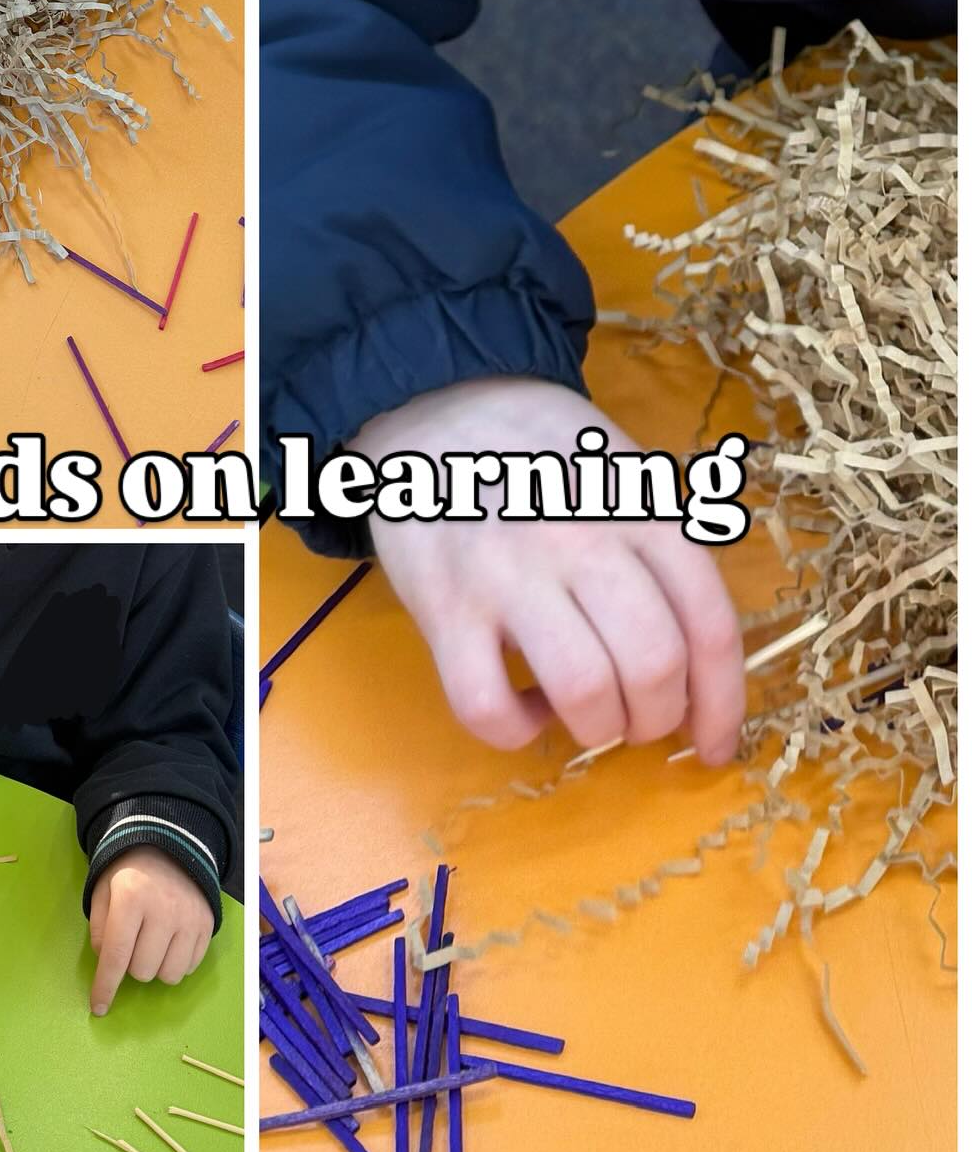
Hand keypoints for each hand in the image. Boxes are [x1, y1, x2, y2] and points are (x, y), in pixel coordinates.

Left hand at [88, 847, 213, 1016]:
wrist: (169, 849)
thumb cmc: (128, 875)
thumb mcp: (102, 893)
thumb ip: (100, 931)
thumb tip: (108, 964)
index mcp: (131, 898)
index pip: (116, 955)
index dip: (105, 987)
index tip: (98, 1008)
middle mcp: (163, 909)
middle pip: (142, 971)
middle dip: (131, 965)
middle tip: (132, 942)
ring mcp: (189, 918)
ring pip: (168, 975)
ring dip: (155, 967)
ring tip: (152, 944)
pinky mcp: (207, 925)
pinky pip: (190, 967)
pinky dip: (176, 962)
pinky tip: (170, 942)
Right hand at [357, 377, 745, 764]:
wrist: (430, 406)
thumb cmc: (538, 453)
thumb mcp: (625, 472)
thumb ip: (664, 549)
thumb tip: (697, 664)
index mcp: (641, 511)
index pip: (708, 626)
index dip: (722, 705)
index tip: (715, 745)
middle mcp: (583, 542)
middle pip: (654, 667)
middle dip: (655, 720)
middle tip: (634, 718)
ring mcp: (509, 575)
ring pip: (585, 692)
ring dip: (596, 729)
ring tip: (583, 714)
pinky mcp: (444, 607)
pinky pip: (487, 706)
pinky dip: (514, 730)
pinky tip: (520, 708)